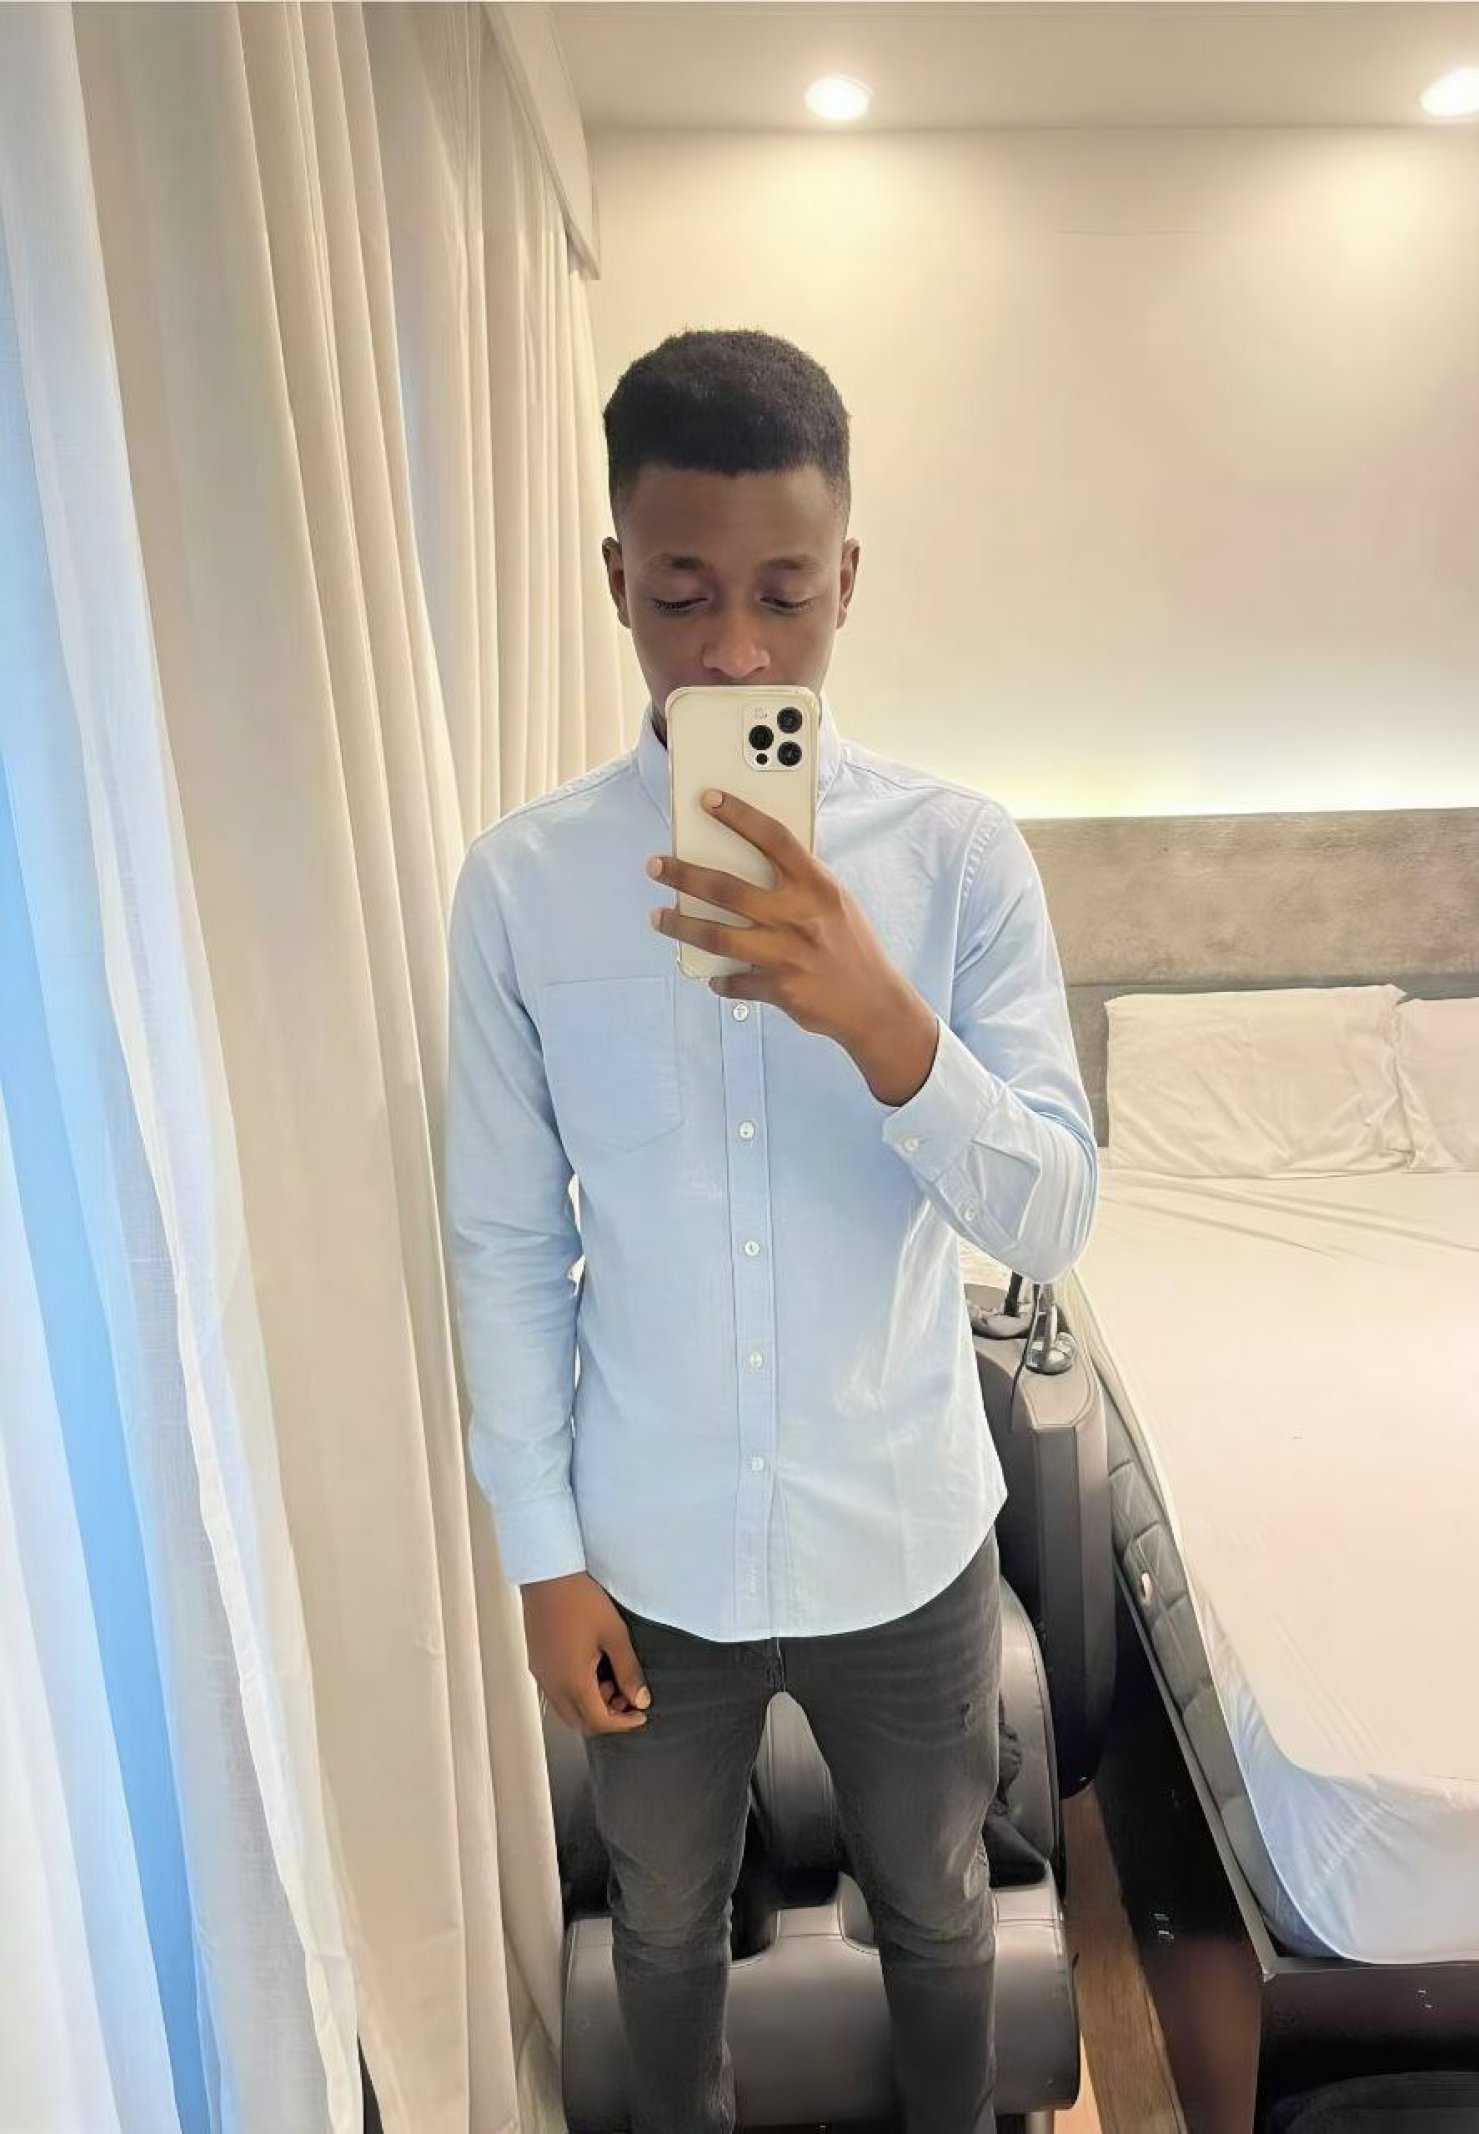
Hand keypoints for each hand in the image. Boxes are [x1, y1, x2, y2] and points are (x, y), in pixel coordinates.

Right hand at [522, 1572, 650, 1735]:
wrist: (547, 1574)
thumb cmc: (581, 1600)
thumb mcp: (614, 1634)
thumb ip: (628, 1671)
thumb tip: (640, 1700)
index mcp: (572, 1681)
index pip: (599, 1722)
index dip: (624, 1723)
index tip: (641, 1714)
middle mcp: (552, 1684)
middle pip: (581, 1722)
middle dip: (608, 1718)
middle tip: (628, 1697)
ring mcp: (541, 1675)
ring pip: (567, 1709)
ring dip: (591, 1705)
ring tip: (611, 1678)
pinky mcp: (536, 1663)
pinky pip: (557, 1693)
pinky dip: (576, 1693)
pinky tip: (591, 1669)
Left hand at [647, 789, 940, 1105]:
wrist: (875, 1003)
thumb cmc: (852, 945)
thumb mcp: (834, 902)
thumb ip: (799, 884)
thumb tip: (750, 864)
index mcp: (818, 886)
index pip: (774, 840)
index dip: (740, 816)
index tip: (707, 800)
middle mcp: (801, 916)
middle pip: (729, 889)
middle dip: (684, 875)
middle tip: (657, 865)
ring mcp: (788, 954)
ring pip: (719, 937)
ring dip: (682, 926)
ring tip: (659, 917)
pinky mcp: (780, 988)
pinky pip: (735, 982)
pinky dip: (720, 980)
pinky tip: (712, 976)